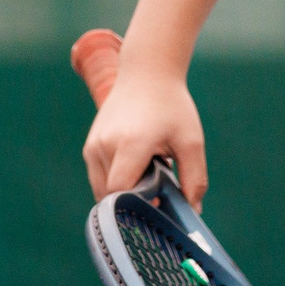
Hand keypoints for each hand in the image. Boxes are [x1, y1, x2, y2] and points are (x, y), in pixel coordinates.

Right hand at [83, 68, 207, 205]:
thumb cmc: (172, 106)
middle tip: (157, 188)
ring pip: (102, 189)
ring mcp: (94, 146)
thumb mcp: (191, 141)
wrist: (147, 74)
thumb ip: (194, 178)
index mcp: (131, 144)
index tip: (159, 202)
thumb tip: (194, 211)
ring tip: (146, 171)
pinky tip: (136, 166)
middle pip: (111, 195)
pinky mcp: (90, 146)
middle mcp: (106, 145)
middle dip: (133, 200)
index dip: (138, 204)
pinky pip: (99, 178)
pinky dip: (115, 180)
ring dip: (124, 191)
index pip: (121, 191)